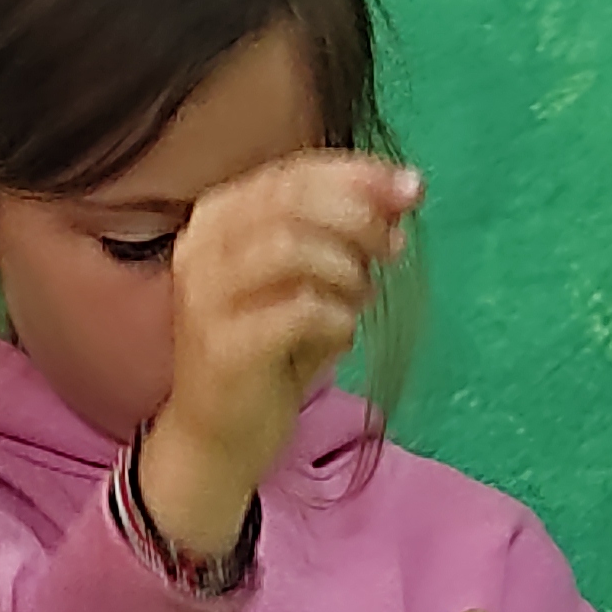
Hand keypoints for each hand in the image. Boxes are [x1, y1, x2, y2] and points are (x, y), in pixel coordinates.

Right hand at [138, 153, 422, 557]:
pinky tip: (341, 334)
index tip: (410, 188)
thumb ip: (344, 234)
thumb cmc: (269, 350)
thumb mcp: (309, 280)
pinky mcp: (224, 347)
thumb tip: (402, 194)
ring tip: (360, 297)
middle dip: (358, 215)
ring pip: (291, 248)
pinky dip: (338, 318)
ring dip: (345, 269)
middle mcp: (201, 248)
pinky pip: (300, 310)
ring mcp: (206, 297)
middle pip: (290, 201)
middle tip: (394, 245)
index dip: (356, 176)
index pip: (291, 175)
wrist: (219, 436)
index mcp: (217, 218)